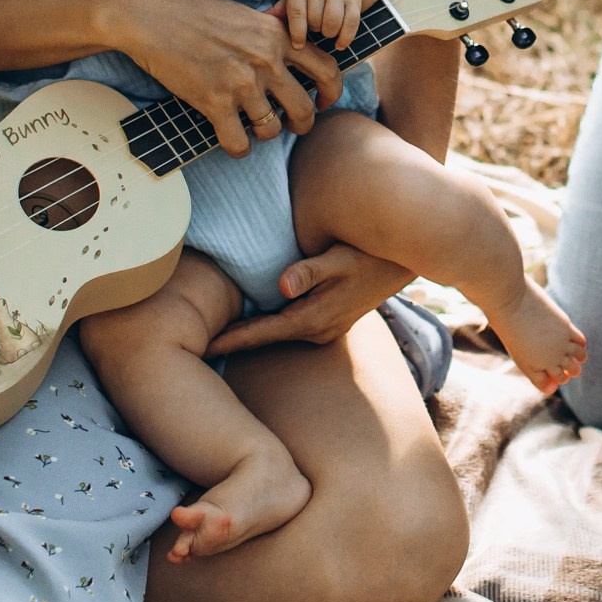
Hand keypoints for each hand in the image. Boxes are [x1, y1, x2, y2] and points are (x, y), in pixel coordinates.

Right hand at [101, 0, 342, 155]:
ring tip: (252, 127)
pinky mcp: (214, 102)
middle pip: (304, 109)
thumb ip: (273, 36)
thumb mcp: (247, 16)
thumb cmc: (196, 13)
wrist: (153, 15)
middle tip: (289, 125)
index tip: (322, 102)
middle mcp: (266, 61)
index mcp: (278, 37)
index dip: (332, 93)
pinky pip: (239, 142)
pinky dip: (238, 148)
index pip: (328, 70)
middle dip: (300, 124)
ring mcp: (241, 83)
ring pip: (271, 130)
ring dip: (264, 134)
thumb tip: (294, 54)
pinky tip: (233, 140)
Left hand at [204, 242, 412, 355]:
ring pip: (278, 334)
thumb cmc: (371, 253)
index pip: (264, 332)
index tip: (204, 348)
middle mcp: (318, 330)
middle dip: (234, 342)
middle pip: (267, 339)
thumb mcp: (341, 257)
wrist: (406, 262)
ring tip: (216, 338)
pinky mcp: (329, 323)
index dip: (233, 340)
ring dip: (250, 335)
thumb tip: (282, 285)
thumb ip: (310, 271)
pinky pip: (290, 328)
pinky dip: (269, 327)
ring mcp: (325, 330)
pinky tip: (253, 323)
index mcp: (315, 317)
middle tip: (195, 345)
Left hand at [279, 0, 365, 49]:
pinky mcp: (354, 0)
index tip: (298, 45)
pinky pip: (351, 24)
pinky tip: (339, 45)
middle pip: (316, 21)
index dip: (297, 33)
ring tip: (326, 31)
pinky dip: (345, 38)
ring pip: (333, 24)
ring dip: (329, 34)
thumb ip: (279, 10)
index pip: (297, 13)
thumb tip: (260, 22)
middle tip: (314, 27)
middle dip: (314, 30)